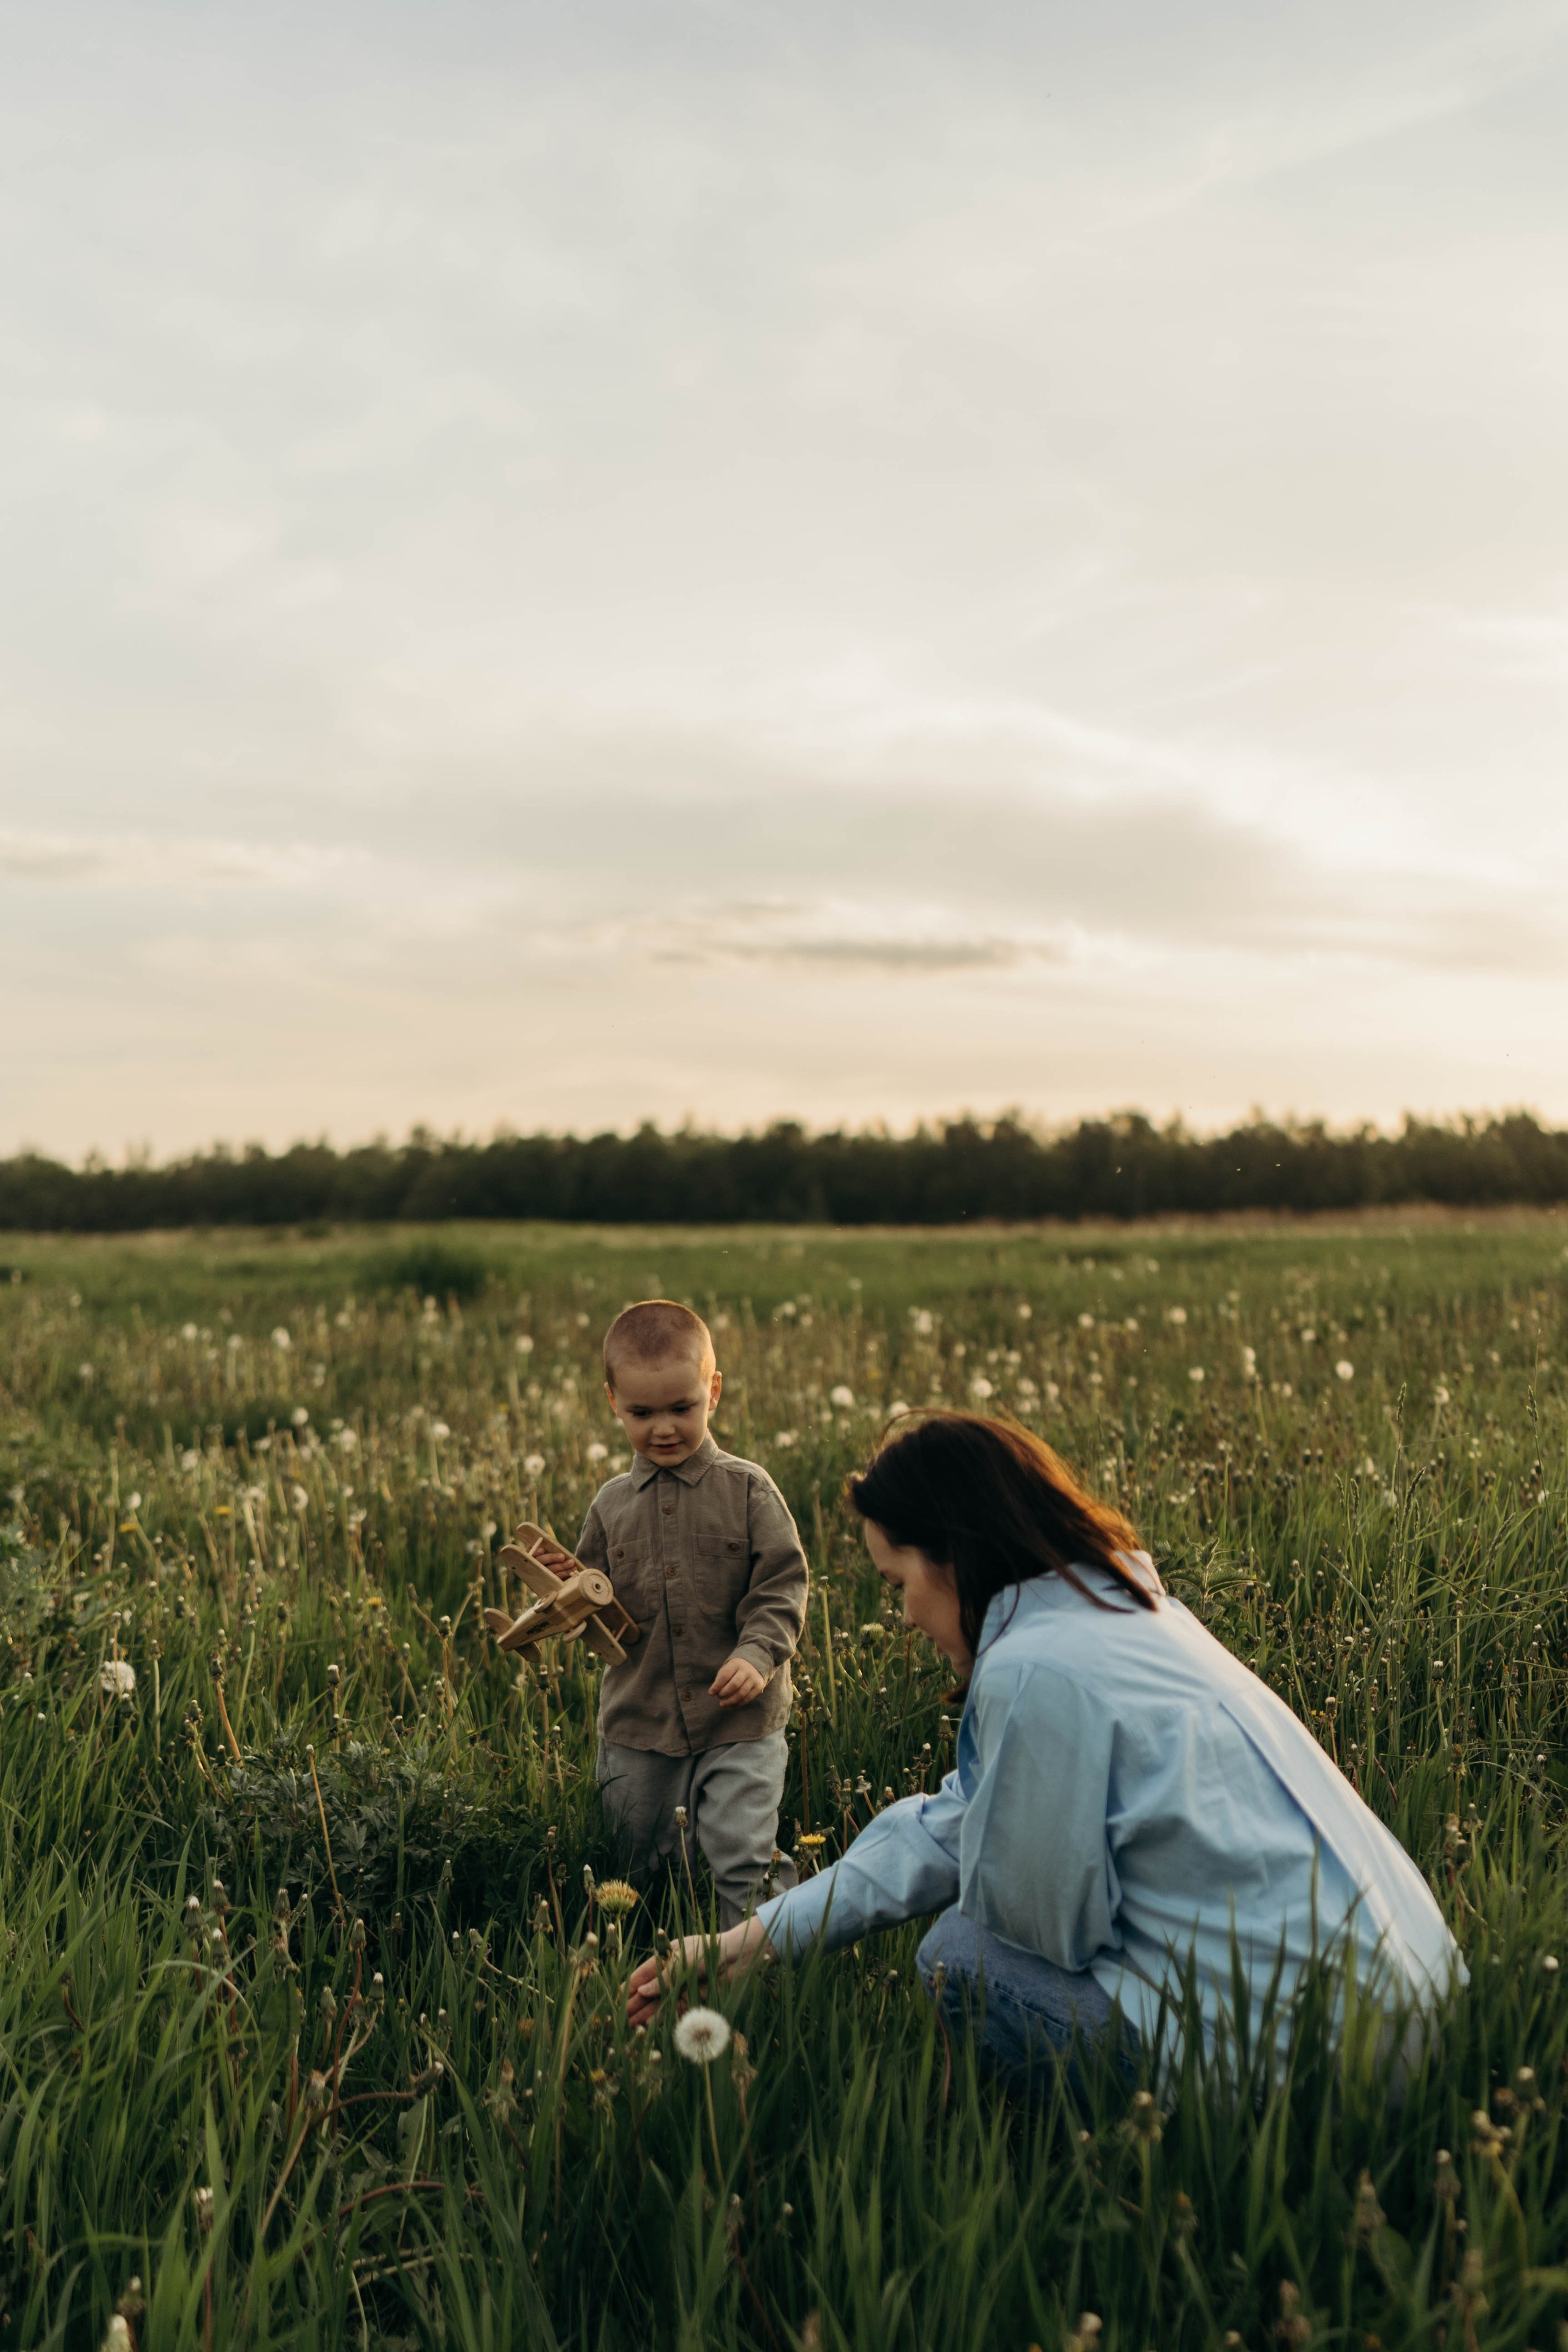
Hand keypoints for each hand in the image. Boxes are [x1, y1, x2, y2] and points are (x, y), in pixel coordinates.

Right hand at [624, 1916, 774, 2029]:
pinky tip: (650, 2026)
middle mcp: (672, 1973)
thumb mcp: (682, 1961)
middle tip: (620, 2019)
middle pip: (649, 1991)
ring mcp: (682, 1987)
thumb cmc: (708, 1950)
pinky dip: (662, 2018)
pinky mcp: (693, 2000)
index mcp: (666, 1956)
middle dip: (635, 2004)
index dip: (630, 1986)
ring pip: (659, 2003)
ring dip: (646, 2014)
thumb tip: (642, 1992)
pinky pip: (674, 2011)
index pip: (643, 1974)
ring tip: (630, 2026)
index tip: (617, 1999)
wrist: (737, 1957)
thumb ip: (663, 1978)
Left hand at [709, 1655, 766, 1708]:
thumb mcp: (728, 1669)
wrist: (754, 1664)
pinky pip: (748, 1698)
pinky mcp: (758, 1686)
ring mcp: (753, 1679)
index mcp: (736, 1664)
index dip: (717, 1686)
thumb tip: (713, 1693)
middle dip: (724, 1693)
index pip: (725, 1676)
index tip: (711, 1693)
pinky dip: (738, 1703)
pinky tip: (732, 1705)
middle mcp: (746, 1671)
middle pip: (734, 1685)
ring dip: (730, 1701)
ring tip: (723, 1704)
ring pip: (741, 1693)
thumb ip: (720, 1680)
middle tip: (719, 1697)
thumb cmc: (735, 1669)